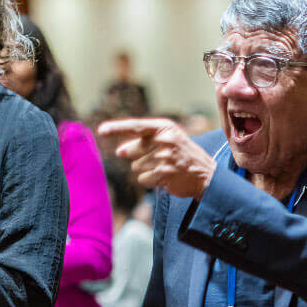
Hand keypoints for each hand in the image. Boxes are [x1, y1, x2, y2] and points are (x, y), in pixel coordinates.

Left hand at [98, 118, 214, 199]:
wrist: (205, 174)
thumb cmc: (183, 154)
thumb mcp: (168, 139)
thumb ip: (143, 141)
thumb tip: (118, 151)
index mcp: (165, 128)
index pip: (135, 126)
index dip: (116, 128)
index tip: (101, 130)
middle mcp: (164, 141)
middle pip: (131, 151)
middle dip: (137, 157)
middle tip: (157, 158)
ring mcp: (164, 158)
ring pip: (135, 167)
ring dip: (146, 169)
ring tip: (164, 168)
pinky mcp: (164, 175)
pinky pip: (143, 179)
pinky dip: (150, 180)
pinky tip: (165, 177)